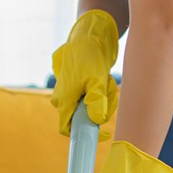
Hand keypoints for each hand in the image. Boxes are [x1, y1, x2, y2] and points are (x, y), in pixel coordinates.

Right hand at [49, 9, 119, 140]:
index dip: (84, 134)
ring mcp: (68, 93)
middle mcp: (62, 99)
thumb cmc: (90, 58)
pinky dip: (99, 91)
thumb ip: (97, 102)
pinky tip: (103, 78)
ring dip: (102, 99)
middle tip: (110, 94)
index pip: (68, 129)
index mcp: (63, 100)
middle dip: (99, 110)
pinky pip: (89, 98)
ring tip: (107, 81)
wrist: (88, 38)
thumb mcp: (97, 80)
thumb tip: (97, 121)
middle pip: (82, 118)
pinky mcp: (75, 87)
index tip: (104, 133)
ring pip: (88, 107)